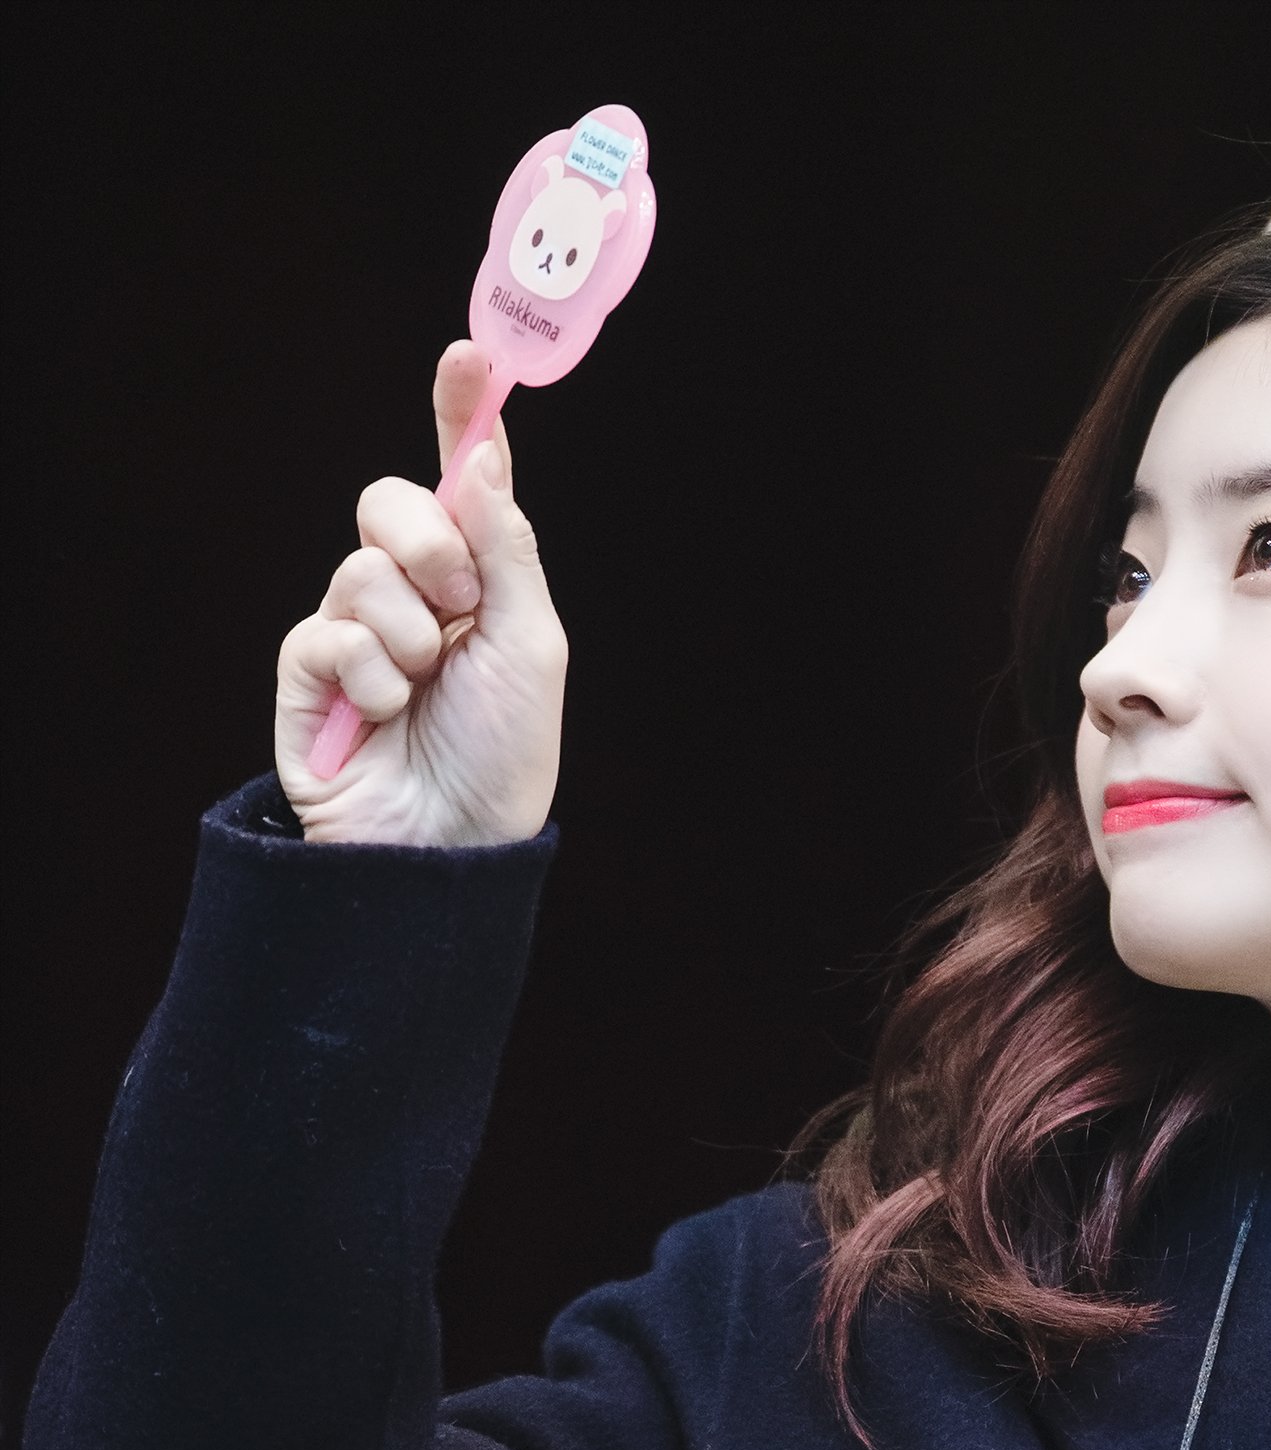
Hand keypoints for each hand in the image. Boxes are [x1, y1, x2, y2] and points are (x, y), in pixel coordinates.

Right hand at [274, 341, 566, 845]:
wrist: (454, 841)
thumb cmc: (506, 749)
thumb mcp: (530, 641)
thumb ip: (506, 548)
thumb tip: (484, 457)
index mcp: (475, 577)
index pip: (458, 482)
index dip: (458, 415)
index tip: (469, 355)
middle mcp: (411, 590)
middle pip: (389, 503)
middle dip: (430, 546)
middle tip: (460, 606)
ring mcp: (354, 627)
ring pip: (361, 569)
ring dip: (410, 634)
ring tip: (427, 691)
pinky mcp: (307, 671)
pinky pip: (328, 630)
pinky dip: (373, 677)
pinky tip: (386, 718)